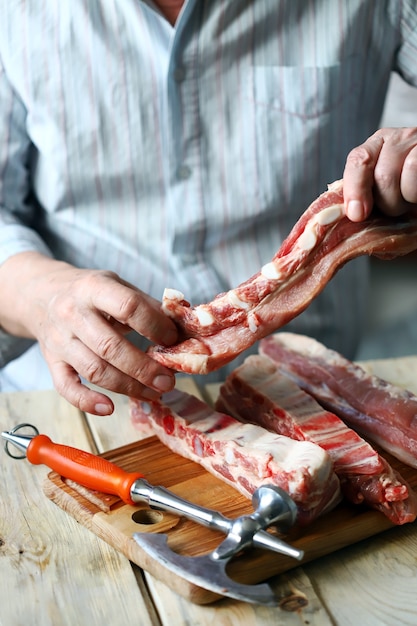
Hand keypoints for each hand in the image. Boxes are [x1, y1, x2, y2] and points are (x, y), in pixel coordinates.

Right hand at [0, 253, 177, 414]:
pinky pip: (66, 388)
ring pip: (95, 371)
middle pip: (111, 347)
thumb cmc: (88, 291)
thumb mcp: (117, 285)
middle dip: (144, 368)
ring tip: (154, 393)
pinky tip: (109, 408)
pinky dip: (87, 402)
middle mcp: (73, 314)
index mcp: (93, 288)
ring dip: (128, 387)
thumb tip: (183, 329)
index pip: (128, 307)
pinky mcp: (51, 362)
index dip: (155, 326)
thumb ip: (147, 305)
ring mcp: (60, 340)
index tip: (173, 340)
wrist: (40, 294)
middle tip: (168, 381)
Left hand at [343, 127, 416, 220]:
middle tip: (397, 206)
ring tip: (411, 199)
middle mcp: (399, 137)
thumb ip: (363, 192)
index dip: (356, 188)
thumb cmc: (404, 187)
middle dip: (389, 203)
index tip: (357, 214)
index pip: (359, 160)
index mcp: (378, 144)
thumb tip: (352, 213)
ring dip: (409, 198)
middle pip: (384, 175)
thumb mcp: (381, 187)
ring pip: (411, 170)